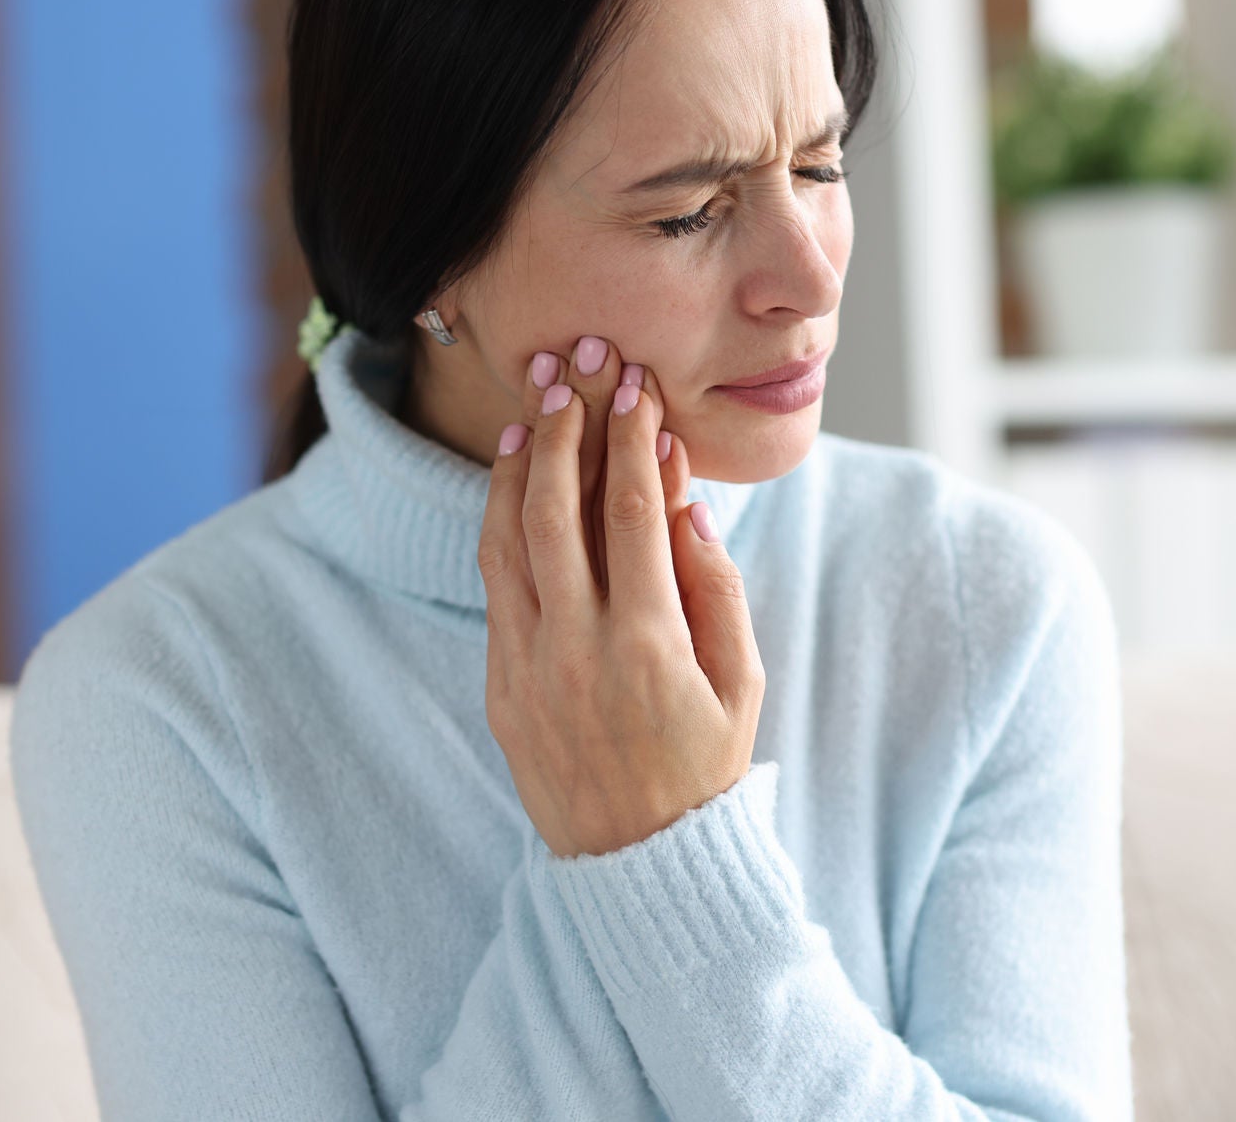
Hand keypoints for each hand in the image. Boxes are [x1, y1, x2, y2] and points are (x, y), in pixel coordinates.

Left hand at [477, 335, 766, 857]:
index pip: (633, 512)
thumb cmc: (705, 768)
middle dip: (564, 427)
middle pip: (555, 508)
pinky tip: (511, 478)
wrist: (639, 866)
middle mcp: (576, 648)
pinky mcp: (499, 683)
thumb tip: (684, 502)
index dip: (631, 439)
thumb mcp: (741, 681)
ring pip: (507, 537)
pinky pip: (495, 582)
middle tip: (576, 369)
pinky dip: (499, 520)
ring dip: (518, 463)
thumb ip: (715, 587)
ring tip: (533, 407)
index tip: (634, 387)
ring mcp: (527, 666)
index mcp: (649, 645)